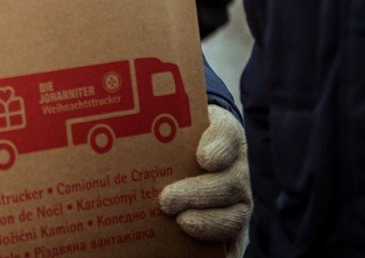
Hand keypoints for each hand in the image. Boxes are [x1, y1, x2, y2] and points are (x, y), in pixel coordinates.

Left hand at [159, 106, 250, 253]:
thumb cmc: (181, 136)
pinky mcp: (232, 227)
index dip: (218, 148)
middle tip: (167, 200)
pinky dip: (221, 251)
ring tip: (181, 222)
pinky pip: (232, 242)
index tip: (204, 158)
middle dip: (198, 193)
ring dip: (208, 222)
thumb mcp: (173, 120)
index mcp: (223, 136)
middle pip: (227, 182)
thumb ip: (161, 120)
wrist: (196, 153)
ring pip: (233, 216)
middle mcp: (236, 169)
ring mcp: (237, 201)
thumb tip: (128, 124)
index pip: (225, 135)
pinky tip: (194, 252)